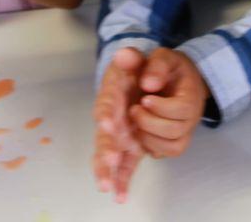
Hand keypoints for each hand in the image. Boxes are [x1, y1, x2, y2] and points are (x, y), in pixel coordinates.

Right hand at [93, 48, 148, 203]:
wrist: (146, 78)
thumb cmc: (139, 69)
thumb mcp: (139, 57)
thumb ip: (132, 56)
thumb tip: (124, 54)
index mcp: (111, 95)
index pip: (106, 104)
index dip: (106, 112)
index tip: (107, 121)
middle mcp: (111, 117)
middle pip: (104, 135)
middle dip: (106, 148)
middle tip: (111, 158)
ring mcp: (120, 134)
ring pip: (110, 153)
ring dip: (107, 169)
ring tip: (107, 185)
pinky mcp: (130, 145)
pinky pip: (125, 165)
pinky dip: (122, 180)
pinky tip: (120, 196)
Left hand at [130, 48, 207, 158]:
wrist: (179, 80)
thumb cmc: (170, 69)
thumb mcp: (164, 57)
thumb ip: (156, 66)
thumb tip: (148, 84)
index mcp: (191, 97)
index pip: (182, 109)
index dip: (161, 107)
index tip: (144, 98)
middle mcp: (191, 119)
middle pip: (175, 132)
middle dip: (149, 122)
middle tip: (133, 110)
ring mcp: (183, 133)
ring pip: (171, 148)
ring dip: (148, 138)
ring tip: (135, 122)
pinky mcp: (172, 143)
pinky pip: (164, 154)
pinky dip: (149, 148)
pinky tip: (138, 133)